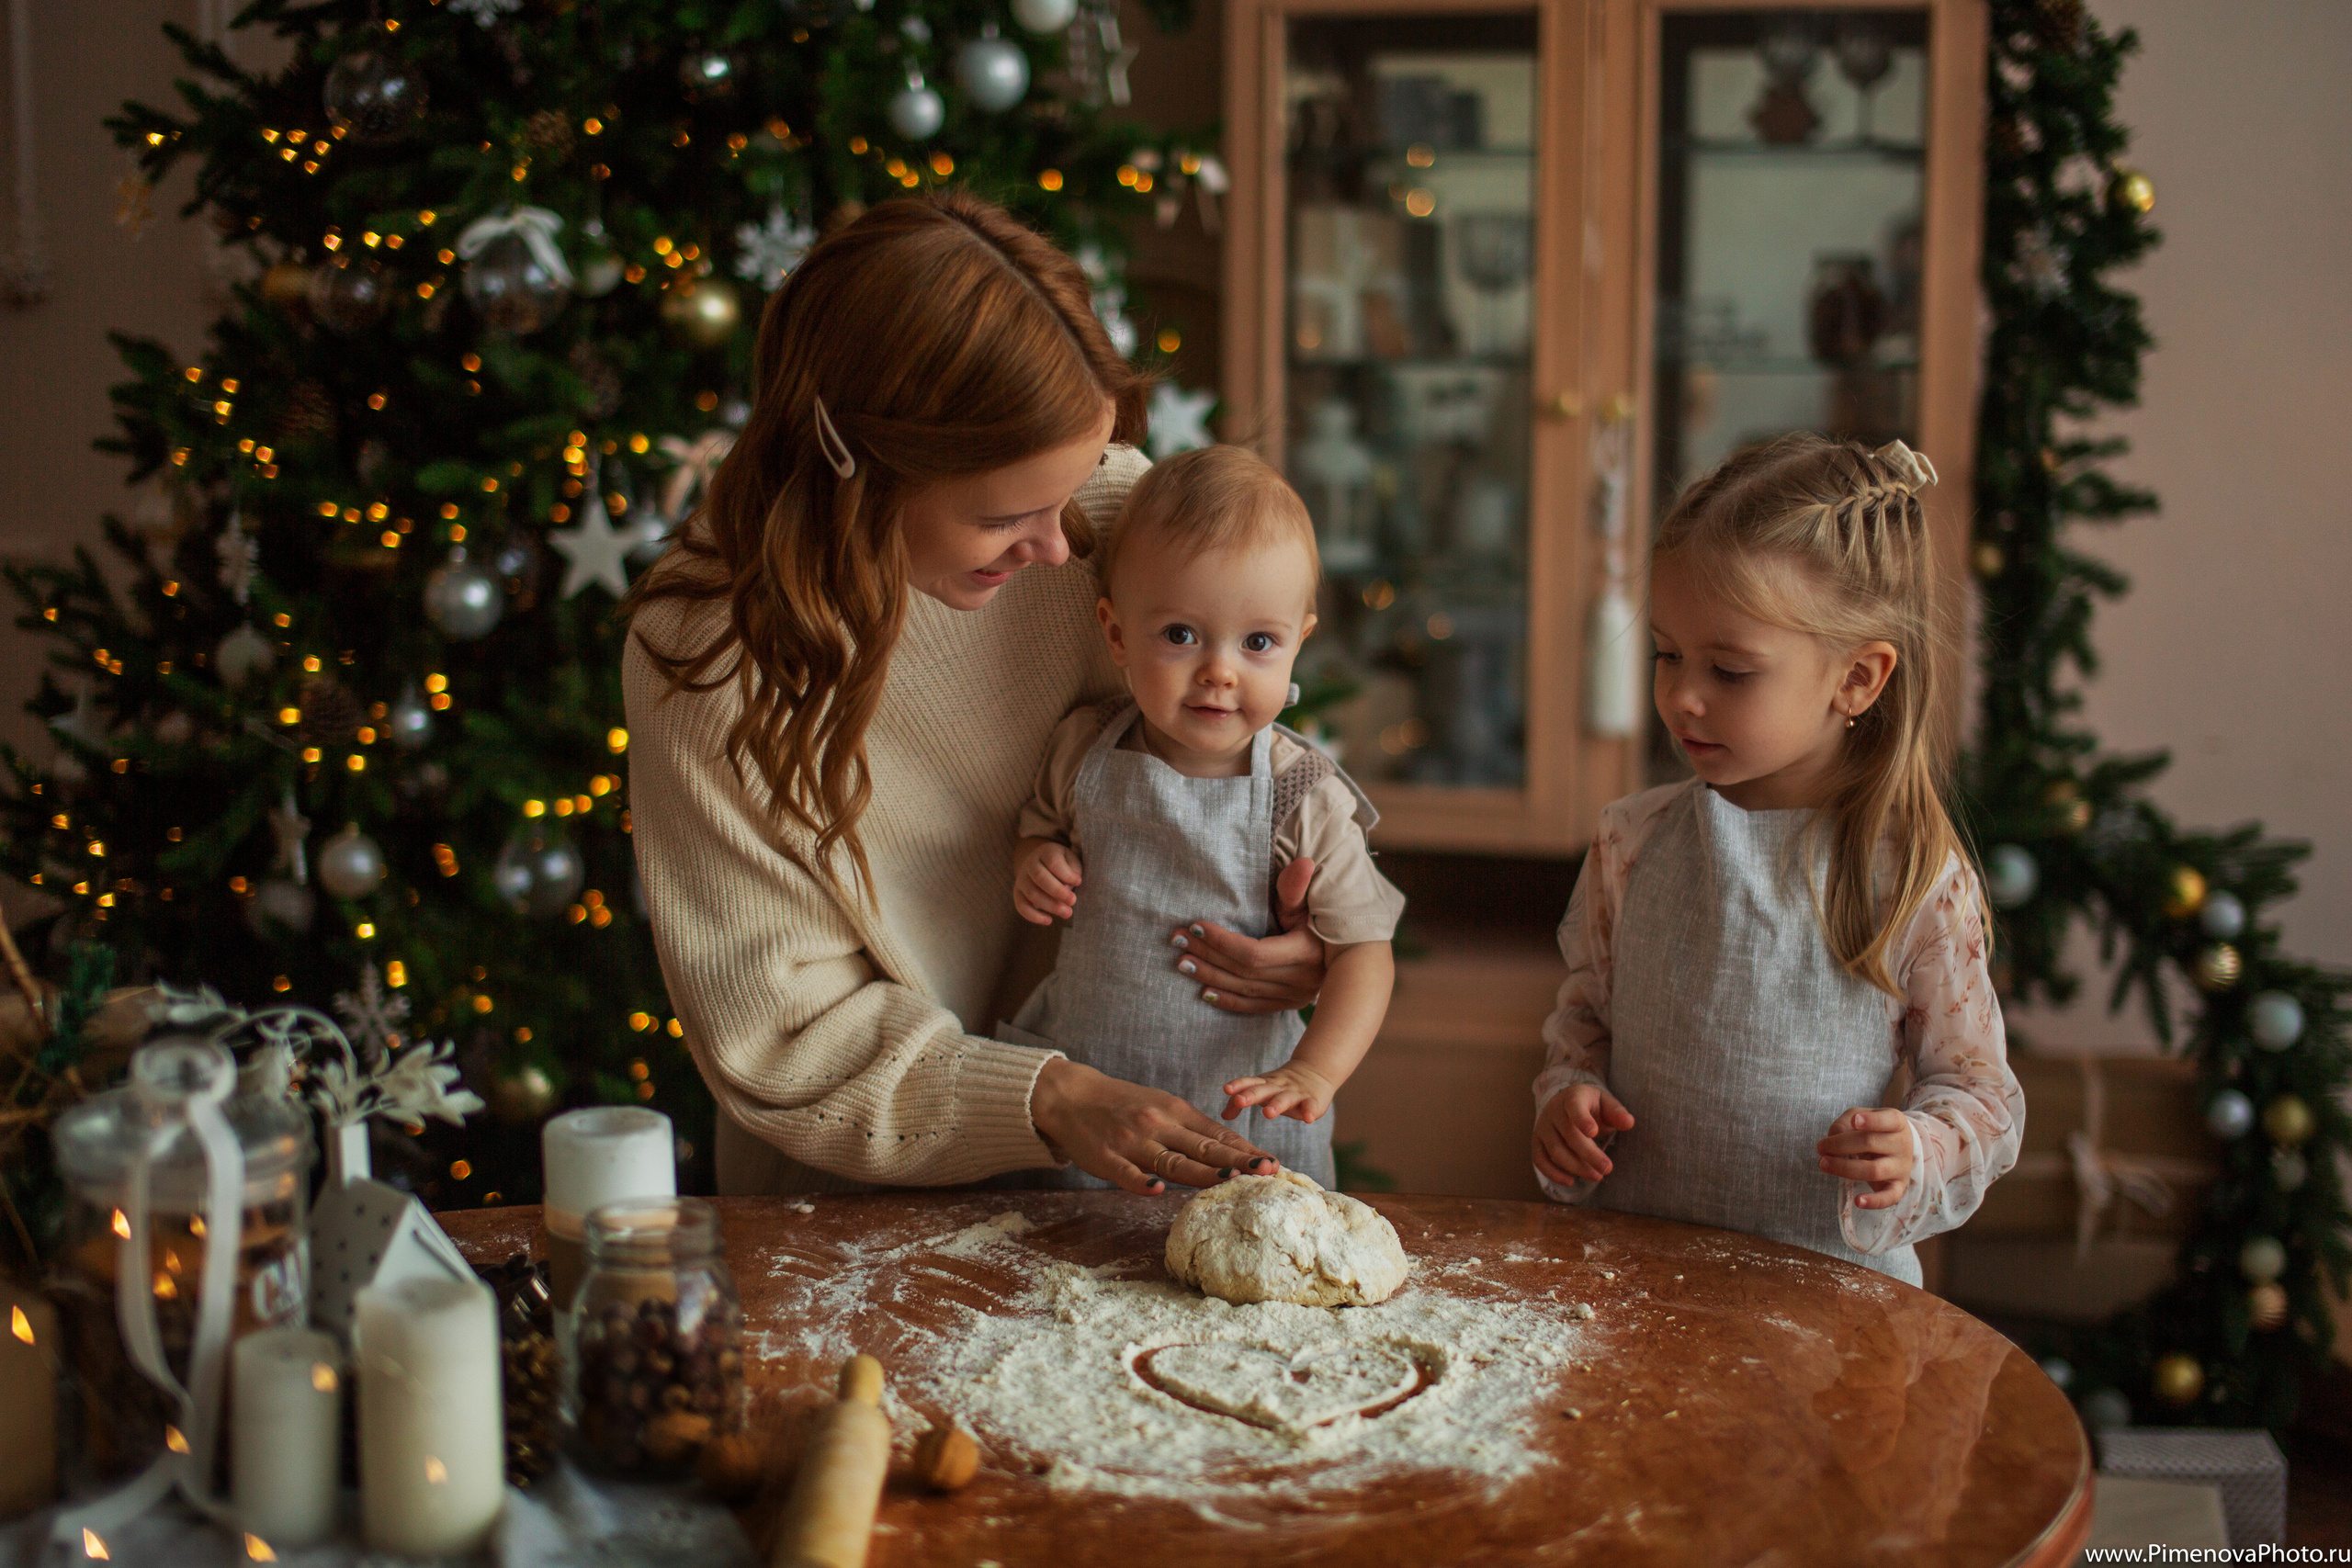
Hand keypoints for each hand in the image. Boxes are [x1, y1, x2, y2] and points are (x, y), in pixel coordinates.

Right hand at [1014, 840, 1082, 925]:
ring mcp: (1021, 878)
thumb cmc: (1063, 865)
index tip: (1079, 882)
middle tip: (1073, 901)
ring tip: (1068, 913)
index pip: (1053, 862)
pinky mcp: (1018, 893)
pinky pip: (1021, 906)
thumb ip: (1072, 872)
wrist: (1042, 864)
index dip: (1066, 874)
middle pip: (1040, 877)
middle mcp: (1030, 864)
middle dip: (1058, 891)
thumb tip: (1066, 887)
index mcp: (1045, 852)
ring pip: (1032, 893)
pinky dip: (1033, 916)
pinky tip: (1049, 921)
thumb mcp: (1071, 861)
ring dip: (1050, 906)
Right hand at [1031, 1057, 1279, 1194]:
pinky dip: (1141, 1182)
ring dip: (1201, 1172)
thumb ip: (1192, 1130)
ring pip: (1171, 1161)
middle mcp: (1157, 1124)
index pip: (1216, 1134)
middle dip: (1236, 1160)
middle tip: (1266, 1170)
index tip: (1272, 1162)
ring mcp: (1131, 1142)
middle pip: (1201, 1147)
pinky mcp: (1106, 1159)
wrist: (1072, 1097)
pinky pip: (1126, 1174)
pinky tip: (1158, 1190)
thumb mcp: (1162, 1107)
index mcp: (1174, 1111)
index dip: (1245, 1149)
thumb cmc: (1125, 1105)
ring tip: (1229, 1179)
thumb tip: (1233, 1150)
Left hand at [1168, 856, 1326, 1014]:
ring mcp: (1295, 997)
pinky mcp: (1289, 1005)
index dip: (1222, 942)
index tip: (1195, 926)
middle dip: (1207, 956)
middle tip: (1177, 940)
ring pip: (1245, 990)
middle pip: (1244, 972)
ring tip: (1182, 962)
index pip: (1255, 954)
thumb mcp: (1307, 900)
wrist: (1341, 949)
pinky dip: (1227, 1000)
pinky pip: (1252, 1006)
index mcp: (1307, 951)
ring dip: (1210, 976)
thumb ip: (1295, 887)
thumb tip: (1302, 863)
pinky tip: (1203, 991)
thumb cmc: (1317, 916)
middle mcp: (1302, 980)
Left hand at [1222, 1060, 1337, 1124]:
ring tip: (1268, 1113)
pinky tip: (1308, 1118)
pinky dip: (1309, 1111)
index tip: (1226, 1089)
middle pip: (1263, 1090)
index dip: (1238, 1085)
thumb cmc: (1281, 1087)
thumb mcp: (1261, 1091)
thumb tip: (1224, 1115)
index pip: (1248, 1083)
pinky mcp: (1312, 1100)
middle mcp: (1278, 1087)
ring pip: (1284, 1098)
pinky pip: (1310, 1106)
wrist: (1315, 1072)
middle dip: (1250, 1095)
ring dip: (1276, 1105)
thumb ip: (1240, 1102)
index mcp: (1264, 1084)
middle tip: (1240, 1100)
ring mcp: (1295, 1093)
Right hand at [1532, 1083, 1635, 1186]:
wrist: (1565, 1103)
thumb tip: (1629, 1123)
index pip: (1574, 1106)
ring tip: (1596, 1176)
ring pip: (1555, 1150)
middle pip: (1569, 1135)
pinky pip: (1540, 1159)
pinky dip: (1552, 1173)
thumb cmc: (1590, 1105)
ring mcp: (1543, 1127)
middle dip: (1589, 1154)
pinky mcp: (1536, 1141)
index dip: (1582, 1119)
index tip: (1594, 1133)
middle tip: (1607, 1169)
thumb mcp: (1605, 1103)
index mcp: (1572, 1097)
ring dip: (1576, 1167)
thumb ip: (1617, 1113)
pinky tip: (1570, 1182)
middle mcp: (1554, 1111)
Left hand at [1818, 1107, 1913, 1209]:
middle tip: (1820, 1147)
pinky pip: (1890, 1197)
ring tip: (1823, 1163)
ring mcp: (1901, 1167)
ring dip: (1844, 1168)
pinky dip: (1874, 1201)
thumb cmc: (1873, 1129)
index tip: (1855, 1121)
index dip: (1872, 1121)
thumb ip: (1844, 1124)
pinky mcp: (1898, 1186)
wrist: (1897, 1148)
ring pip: (1874, 1170)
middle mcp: (1902, 1144)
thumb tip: (1832, 1139)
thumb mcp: (1859, 1117)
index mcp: (1896, 1123)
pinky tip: (1857, 1201)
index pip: (1888, 1120)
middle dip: (1840, 1145)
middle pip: (1870, 1143)